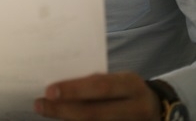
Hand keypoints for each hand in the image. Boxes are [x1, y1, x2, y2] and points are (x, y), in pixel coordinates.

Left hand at [34, 72, 160, 119]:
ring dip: (67, 120)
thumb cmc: (126, 89)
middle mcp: (135, 108)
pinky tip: (63, 120)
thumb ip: (97, 81)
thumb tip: (61, 82)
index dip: (74, 89)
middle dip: (64, 110)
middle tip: (40, 104)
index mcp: (131, 85)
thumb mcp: (119, 79)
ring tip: (45, 111)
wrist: (156, 109)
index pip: (100, 86)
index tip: (49, 90)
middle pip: (95, 113)